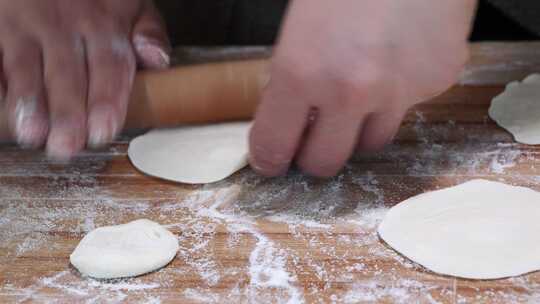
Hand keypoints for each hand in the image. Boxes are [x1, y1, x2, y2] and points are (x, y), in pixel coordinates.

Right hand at [0, 0, 169, 158]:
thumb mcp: (132, 4)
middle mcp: (63, 24)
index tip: (103, 130)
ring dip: (29, 101)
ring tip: (31, 134)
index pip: (110, 65)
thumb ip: (149, 32)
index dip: (106, 100)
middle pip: (67, 74)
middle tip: (66, 146)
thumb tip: (156, 60)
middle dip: (67, 112)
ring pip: (25, 65)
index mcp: (103, 24)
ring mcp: (25, 23)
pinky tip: (3, 104)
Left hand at [250, 0, 476, 176]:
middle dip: (313, 156)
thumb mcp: (299, 24)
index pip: (274, 145)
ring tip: (357, 93)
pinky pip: (409, 107)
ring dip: (357, 129)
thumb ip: (290, 77)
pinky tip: (395, 59)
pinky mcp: (437, 82)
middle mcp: (349, 91)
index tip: (272, 161)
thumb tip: (285, 116)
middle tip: (312, 140)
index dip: (270, 158)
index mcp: (301, 71)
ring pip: (372, 142)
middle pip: (326, 162)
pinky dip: (396, 94)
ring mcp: (398, 90)